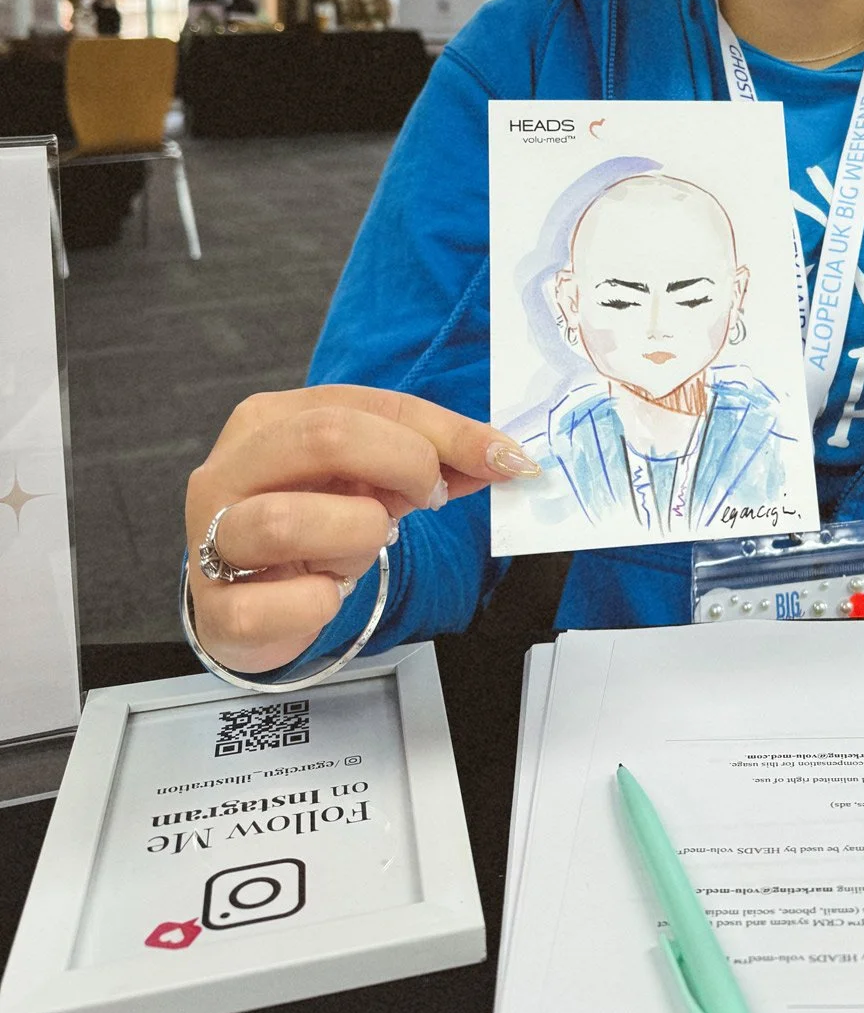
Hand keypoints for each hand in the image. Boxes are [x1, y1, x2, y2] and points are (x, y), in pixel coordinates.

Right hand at [184, 384, 535, 674]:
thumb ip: (431, 460)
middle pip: (323, 437)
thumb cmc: (314, 525)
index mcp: (270, 419)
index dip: (445, 432)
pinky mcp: (216, 609)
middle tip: (427, 498)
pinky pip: (281, 603)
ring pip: (287, 521)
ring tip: (362, 548)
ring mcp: (210, 538)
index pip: (367, 403)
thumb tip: (504, 457)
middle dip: (402, 465)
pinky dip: (321, 603)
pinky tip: (325, 595)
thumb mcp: (371, 479)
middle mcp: (230, 469)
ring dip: (356, 536)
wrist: (252, 601)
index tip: (502, 459)